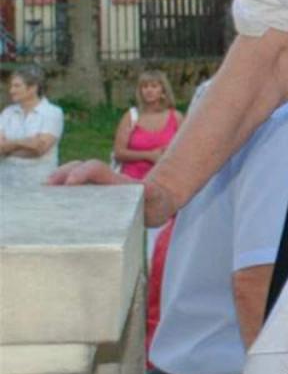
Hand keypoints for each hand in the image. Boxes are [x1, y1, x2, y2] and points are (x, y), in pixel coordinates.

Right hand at [46, 160, 177, 226]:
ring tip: (41, 193)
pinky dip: (58, 195)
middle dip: (60, 174)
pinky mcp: (92, 200)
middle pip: (77, 168)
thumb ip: (150, 192)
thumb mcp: (156, 196)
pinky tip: (45, 204)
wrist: (159, 201)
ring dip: (56, 183)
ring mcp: (96, 189)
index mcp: (115, 181)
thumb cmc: (156, 200)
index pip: (95, 169)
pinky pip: (73, 194)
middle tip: (46, 186)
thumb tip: (146, 189)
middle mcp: (102, 182)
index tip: (70, 182)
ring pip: (71, 178)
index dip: (82, 172)